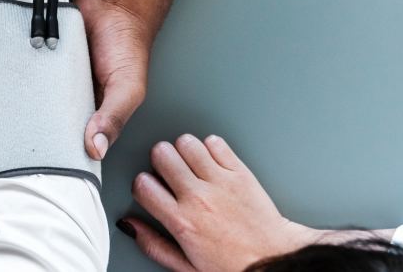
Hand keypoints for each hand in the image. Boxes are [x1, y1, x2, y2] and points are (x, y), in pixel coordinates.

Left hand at [0, 0, 154, 162]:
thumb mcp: (128, 88)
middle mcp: (48, 110)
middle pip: (4, 132)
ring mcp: (34, 85)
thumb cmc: (128, 49)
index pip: (34, 155)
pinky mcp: (24, 59)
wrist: (118, 3)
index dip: (4, 164)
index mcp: (72, 127)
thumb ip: (112, 116)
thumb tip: (95, 148)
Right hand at [119, 135, 324, 271]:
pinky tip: (212, 162)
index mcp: (181, 222)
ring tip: (190, 165)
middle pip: (162, 154)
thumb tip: (129, 226)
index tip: (150, 188)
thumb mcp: (186, 266)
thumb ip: (154, 244)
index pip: (143, 184)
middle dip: (160, 160)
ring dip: (184, 150)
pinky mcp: (241, 173)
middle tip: (169, 172)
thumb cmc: (233, 266)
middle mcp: (198, 198)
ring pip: (187, 143)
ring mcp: (220, 182)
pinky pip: (216, 142)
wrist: (273, 259)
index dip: (142, 184)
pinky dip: (210, 147)